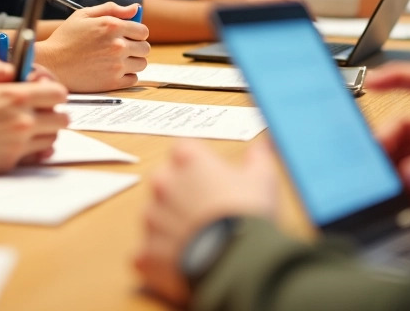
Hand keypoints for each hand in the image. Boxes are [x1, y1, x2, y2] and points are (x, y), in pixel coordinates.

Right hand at [0, 79, 68, 173]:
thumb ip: (14, 85)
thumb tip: (37, 85)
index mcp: (16, 96)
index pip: (57, 93)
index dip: (55, 94)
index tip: (48, 95)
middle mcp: (21, 121)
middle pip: (62, 119)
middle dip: (55, 115)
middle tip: (44, 114)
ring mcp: (17, 144)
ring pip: (51, 140)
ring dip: (45, 133)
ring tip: (30, 129)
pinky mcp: (9, 163)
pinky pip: (34, 157)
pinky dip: (30, 150)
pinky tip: (17, 143)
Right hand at [34, 2, 148, 91]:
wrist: (51, 63)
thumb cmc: (65, 38)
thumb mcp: (83, 15)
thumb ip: (112, 9)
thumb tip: (135, 8)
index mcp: (112, 26)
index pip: (143, 31)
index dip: (136, 33)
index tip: (128, 36)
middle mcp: (118, 45)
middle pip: (145, 48)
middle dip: (136, 47)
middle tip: (121, 48)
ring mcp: (116, 65)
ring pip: (141, 64)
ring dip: (133, 61)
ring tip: (116, 60)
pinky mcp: (112, 82)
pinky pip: (134, 79)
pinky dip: (127, 75)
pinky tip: (113, 70)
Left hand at [135, 140, 278, 306]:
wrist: (238, 263)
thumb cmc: (248, 217)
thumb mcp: (263, 180)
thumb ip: (258, 158)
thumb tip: (261, 146)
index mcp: (187, 159)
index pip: (183, 151)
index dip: (199, 166)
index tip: (213, 181)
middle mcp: (162, 182)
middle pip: (165, 182)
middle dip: (182, 195)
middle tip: (208, 213)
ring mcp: (151, 217)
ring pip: (156, 217)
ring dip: (172, 227)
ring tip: (201, 241)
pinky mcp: (146, 250)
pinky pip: (150, 252)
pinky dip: (163, 258)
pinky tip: (186, 262)